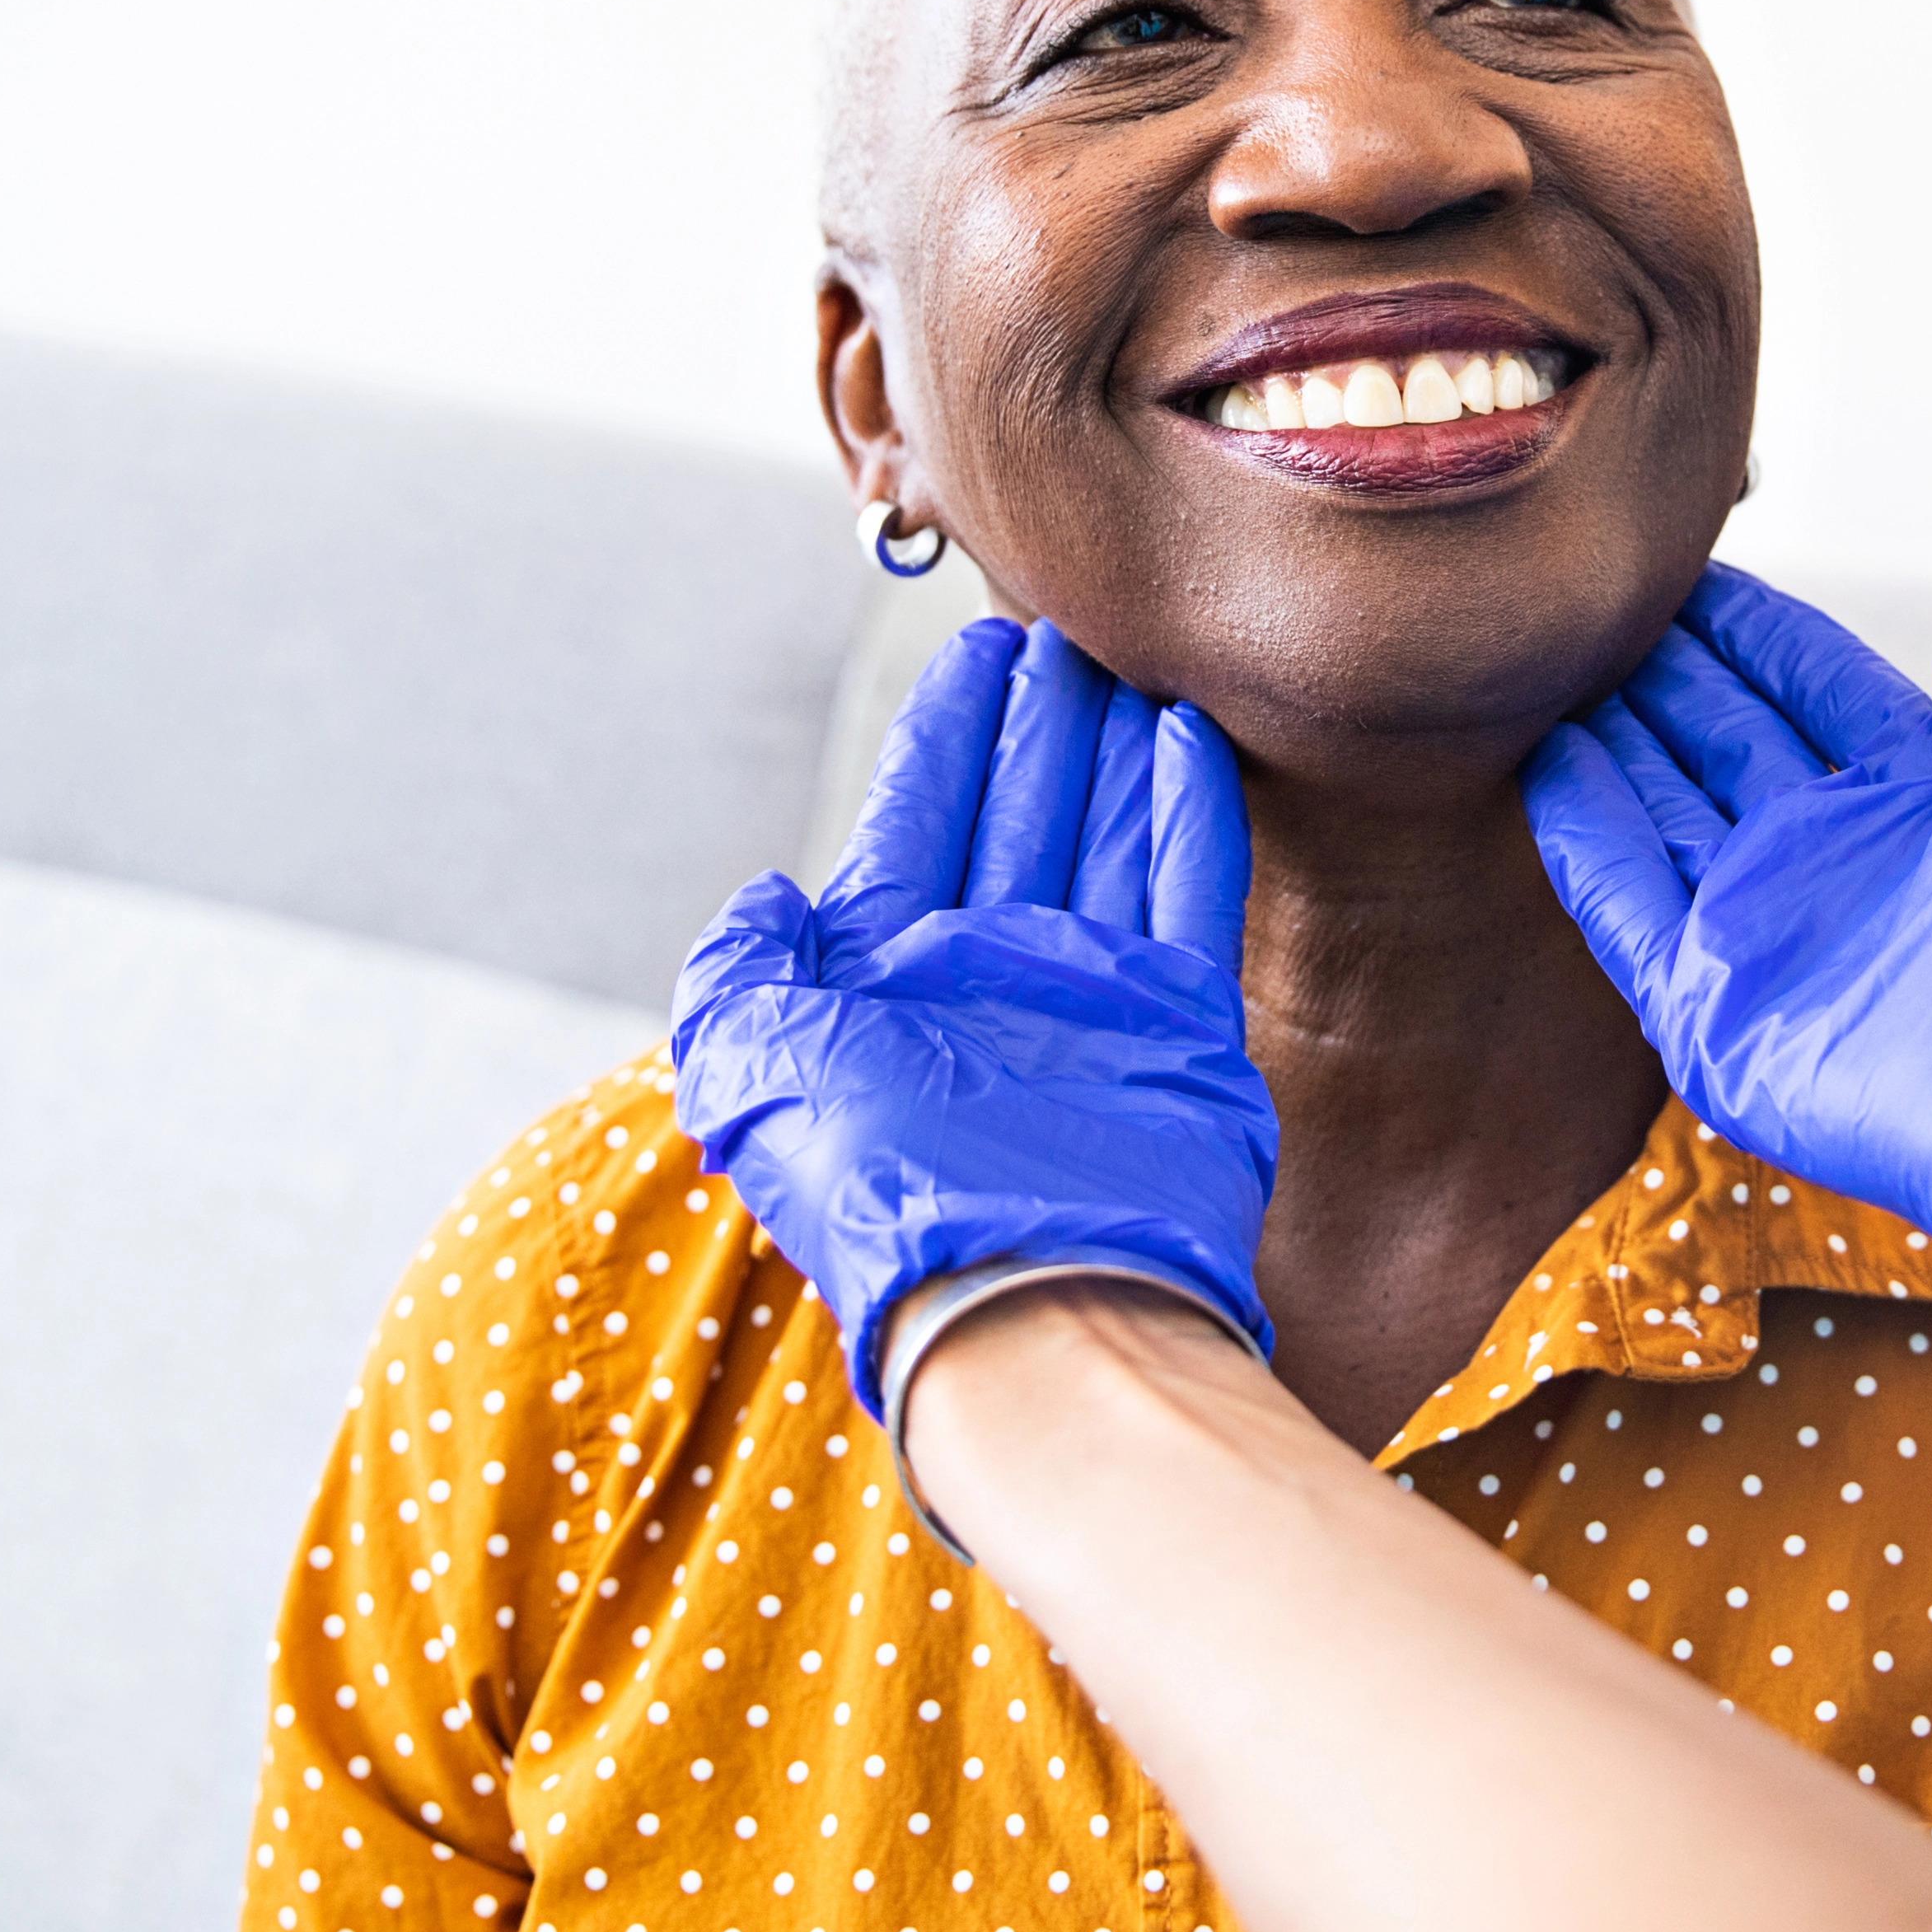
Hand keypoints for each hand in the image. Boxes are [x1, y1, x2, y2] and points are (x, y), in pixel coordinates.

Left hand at [671, 617, 1274, 1413]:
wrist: (1021, 1303)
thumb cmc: (878, 1197)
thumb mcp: (747, 1066)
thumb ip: (740, 968)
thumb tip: (764, 894)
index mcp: (884, 984)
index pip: (916, 822)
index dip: (945, 733)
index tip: (977, 647)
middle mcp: (987, 981)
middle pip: (1017, 816)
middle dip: (1038, 722)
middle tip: (1068, 628)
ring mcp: (1088, 1002)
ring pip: (1105, 838)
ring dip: (1114, 749)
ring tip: (1132, 660)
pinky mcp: (1176, 1026)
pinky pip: (1188, 895)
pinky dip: (1192, 816)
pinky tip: (1191, 739)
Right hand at [1525, 565, 1931, 1319]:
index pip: (1824, 692)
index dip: (1762, 634)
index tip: (1697, 572)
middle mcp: (1851, 864)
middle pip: (1734, 746)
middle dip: (1673, 678)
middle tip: (1601, 613)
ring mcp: (1779, 940)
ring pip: (1670, 816)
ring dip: (1616, 743)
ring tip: (1550, 672)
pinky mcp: (1716, 1016)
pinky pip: (1629, 909)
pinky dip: (1586, 838)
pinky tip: (1546, 764)